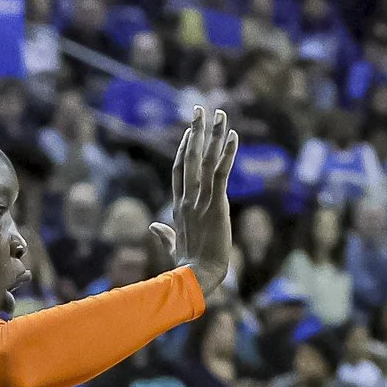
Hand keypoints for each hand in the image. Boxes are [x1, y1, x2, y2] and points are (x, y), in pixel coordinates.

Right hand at [149, 106, 239, 307]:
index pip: (180, 171)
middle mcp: (188, 198)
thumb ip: (164, 234)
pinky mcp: (216, 205)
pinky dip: (227, 153)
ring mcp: (200, 200)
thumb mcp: (173, 247)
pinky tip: (233, 136)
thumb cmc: (187, 267)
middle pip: (189, 157)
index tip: (191, 132)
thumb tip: (154, 226)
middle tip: (200, 109)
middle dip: (196, 131)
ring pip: (205, 160)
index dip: (184, 150)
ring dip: (212, 134)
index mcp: (179, 206)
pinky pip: (221, 173)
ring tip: (218, 113)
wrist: (196, 278)